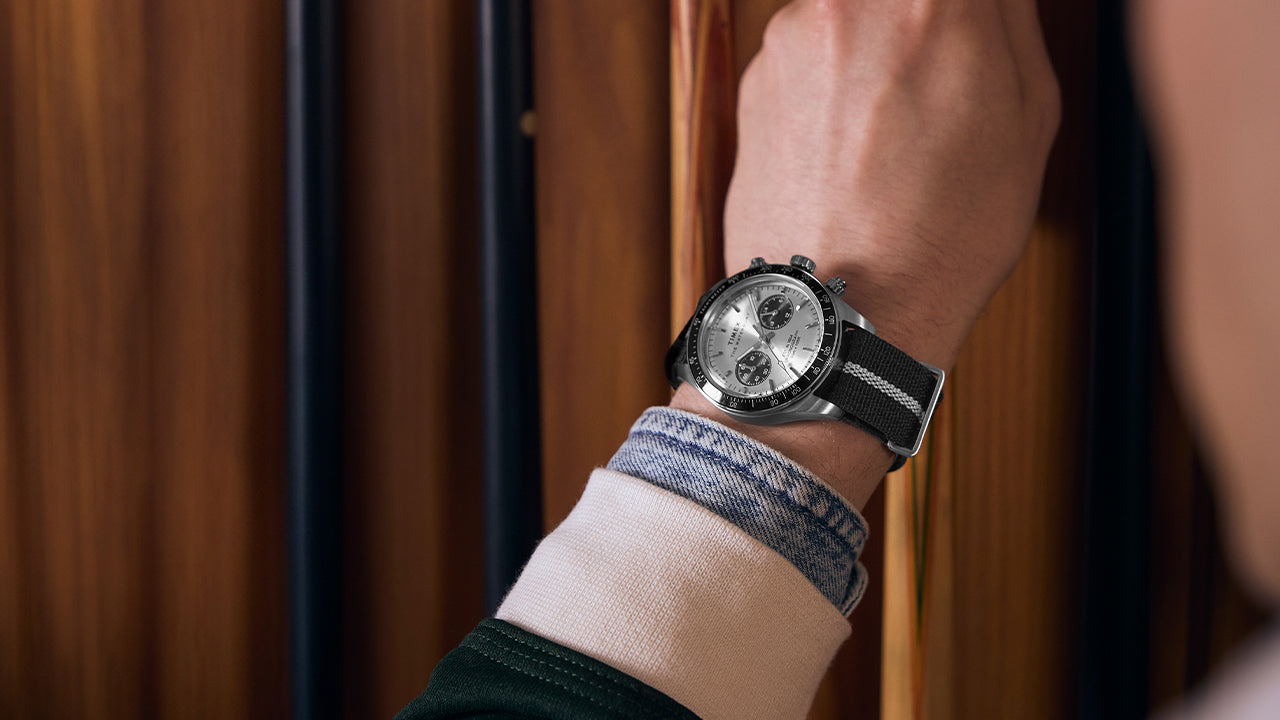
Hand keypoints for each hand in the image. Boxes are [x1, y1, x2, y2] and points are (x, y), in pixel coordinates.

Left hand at [723, 0, 1059, 369]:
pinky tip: (857, 146)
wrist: (841, 313)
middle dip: (920, 19)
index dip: (966, 9)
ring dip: (877, 43)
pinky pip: (810, 53)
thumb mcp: (1029, 113)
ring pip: (851, 10)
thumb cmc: (943, 234)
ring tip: (901, 124)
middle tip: (946, 72)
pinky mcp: (753, 80)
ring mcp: (789, 37)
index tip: (972, 27)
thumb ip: (1010, 17)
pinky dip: (835, 81)